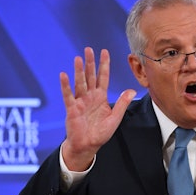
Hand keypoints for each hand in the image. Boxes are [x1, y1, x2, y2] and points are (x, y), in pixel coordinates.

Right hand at [59, 47, 135, 170]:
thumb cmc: (101, 132)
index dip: (104, 65)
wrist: (88, 146)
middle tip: (88, 49)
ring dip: (79, 71)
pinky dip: (66, 86)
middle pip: (90, 76)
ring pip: (80, 83)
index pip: (103, 77)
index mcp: (101, 97)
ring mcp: (80, 102)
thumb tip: (131, 90)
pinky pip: (68, 95)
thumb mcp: (115, 117)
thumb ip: (122, 104)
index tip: (104, 51)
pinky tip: (64, 75)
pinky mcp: (72, 109)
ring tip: (78, 58)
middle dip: (90, 63)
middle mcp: (90, 96)